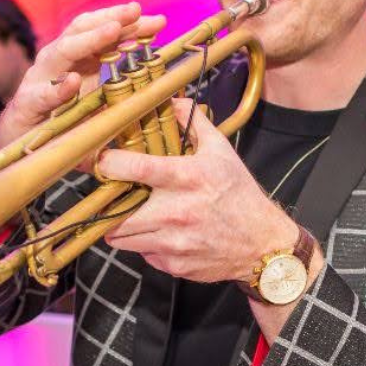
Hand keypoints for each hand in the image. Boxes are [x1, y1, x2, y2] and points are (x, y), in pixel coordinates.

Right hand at [0, 3, 166, 153]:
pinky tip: (75, 81)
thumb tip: (158, 86)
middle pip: (82, 29)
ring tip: (113, 31)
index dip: (129, 24)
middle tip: (136, 12)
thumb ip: (121, 92)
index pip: (102, 31)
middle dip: (111, 18)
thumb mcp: (97, 104)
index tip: (158, 21)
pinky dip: (59, 88)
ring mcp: (39, 79)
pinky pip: (43, 94)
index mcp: (77, 59)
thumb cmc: (62, 123)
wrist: (20, 148)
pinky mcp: (26, 104)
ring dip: (89, 39)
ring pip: (62, 51)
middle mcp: (57, 62)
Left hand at [96, 99, 297, 283]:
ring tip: (135, 216)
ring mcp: (173, 242)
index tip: (103, 162)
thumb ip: (195, 123)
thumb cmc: (240, 195)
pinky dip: (146, 245)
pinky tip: (161, 234)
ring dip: (123, 228)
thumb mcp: (222, 152)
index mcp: (185, 178)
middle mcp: (176, 211)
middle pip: (116, 214)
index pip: (133, 169)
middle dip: (108, 206)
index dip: (109, 164)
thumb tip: (174, 100)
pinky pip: (143, 255)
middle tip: (113, 198)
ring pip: (123, 239)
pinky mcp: (173, 265)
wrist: (262, 244)